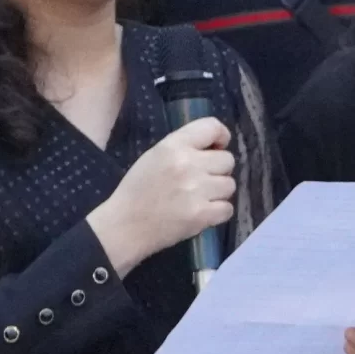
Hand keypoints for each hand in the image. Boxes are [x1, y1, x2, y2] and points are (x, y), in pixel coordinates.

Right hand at [86, 117, 235, 274]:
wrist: (124, 226)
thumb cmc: (137, 190)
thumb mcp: (154, 156)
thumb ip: (183, 148)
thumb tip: (215, 147)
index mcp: (173, 146)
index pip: (212, 127)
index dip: (221, 137)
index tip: (216, 148)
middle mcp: (188, 164)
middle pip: (227, 159)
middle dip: (218, 170)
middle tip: (201, 180)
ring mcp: (197, 190)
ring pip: (230, 185)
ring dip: (219, 192)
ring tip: (199, 198)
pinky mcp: (202, 214)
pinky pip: (228, 208)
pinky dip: (218, 213)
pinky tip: (202, 213)